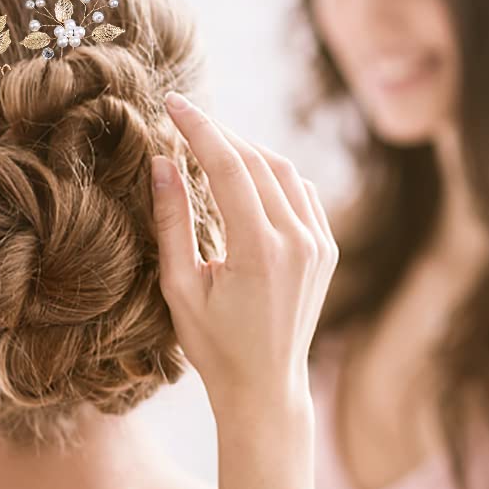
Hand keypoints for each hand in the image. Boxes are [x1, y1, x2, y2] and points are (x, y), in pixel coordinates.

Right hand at [151, 91, 337, 418]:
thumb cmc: (212, 344)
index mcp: (259, 251)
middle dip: (219, 132)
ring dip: (245, 149)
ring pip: (283, 170)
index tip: (173, 102)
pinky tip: (245, 173)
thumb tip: (162, 163)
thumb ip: (171, 221)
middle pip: (256, 161)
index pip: (228, 167)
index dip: (198, 129)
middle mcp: (299, 240)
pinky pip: (300, 191)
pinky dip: (271, 172)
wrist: (264, 386)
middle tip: (185, 116)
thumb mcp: (179, 286)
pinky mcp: (326, 248)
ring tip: (209, 141)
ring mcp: (319, 243)